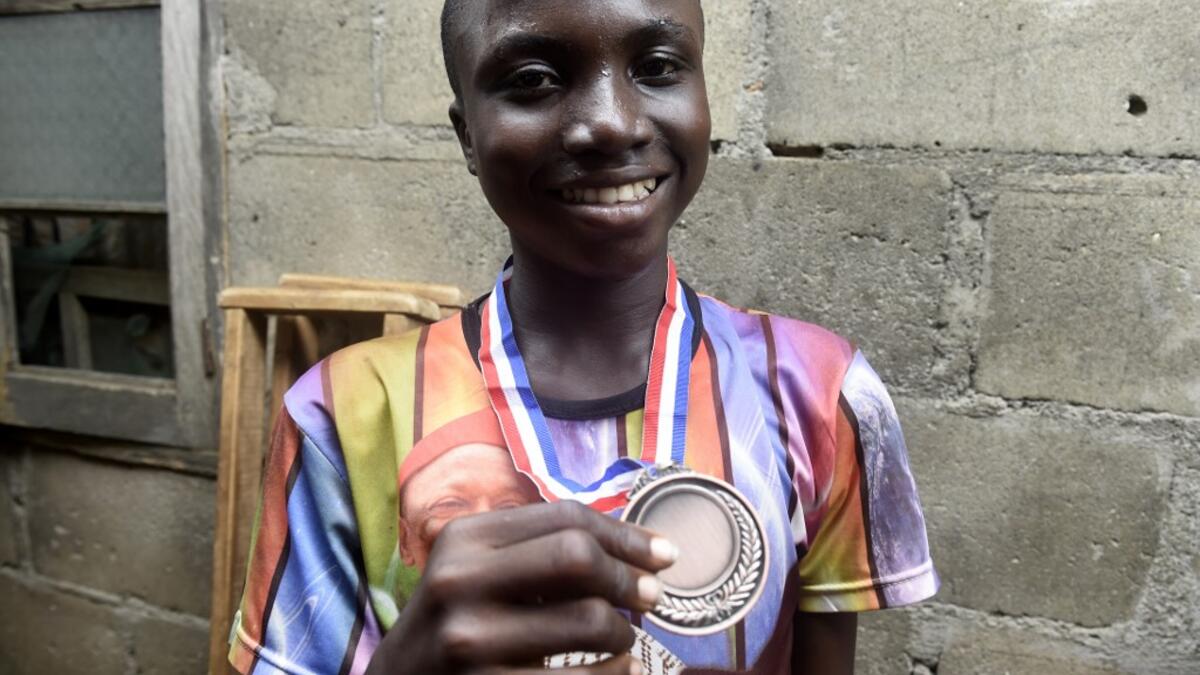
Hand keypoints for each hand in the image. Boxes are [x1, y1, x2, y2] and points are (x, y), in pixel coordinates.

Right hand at [366, 500, 677, 674]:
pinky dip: (617, 674)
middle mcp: (461, 582)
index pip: (565, 517)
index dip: (626, 534)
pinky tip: (622, 670)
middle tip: (653, 598)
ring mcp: (471, 640)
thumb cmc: (458, 622)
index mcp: (465, 539)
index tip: (664, 554)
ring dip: (625, 634)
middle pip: (578, 556)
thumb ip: (538, 552)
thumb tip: (640, 552)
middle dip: (629, 578)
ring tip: (624, 640)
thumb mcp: (477, 571)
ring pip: (590, 622)